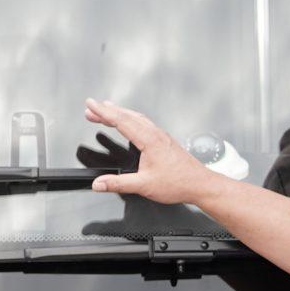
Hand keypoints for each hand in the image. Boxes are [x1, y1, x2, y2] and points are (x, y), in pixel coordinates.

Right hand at [82, 100, 213, 207]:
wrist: (200, 184)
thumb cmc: (178, 183)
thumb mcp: (143, 185)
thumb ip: (118, 184)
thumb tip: (98, 183)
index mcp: (149, 140)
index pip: (121, 121)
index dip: (103, 112)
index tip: (90, 105)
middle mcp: (155, 134)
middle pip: (127, 116)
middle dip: (107, 110)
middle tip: (90, 108)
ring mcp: (161, 136)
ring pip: (136, 118)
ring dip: (119, 113)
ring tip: (106, 112)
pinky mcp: (164, 140)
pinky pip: (144, 123)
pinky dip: (131, 119)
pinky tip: (128, 124)